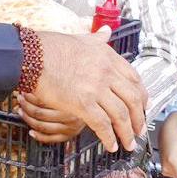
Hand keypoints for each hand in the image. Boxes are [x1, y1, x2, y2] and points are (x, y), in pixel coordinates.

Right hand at [27, 27, 145, 151]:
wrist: (32, 56)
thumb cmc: (52, 47)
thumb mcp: (82, 38)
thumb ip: (98, 38)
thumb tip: (106, 31)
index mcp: (109, 57)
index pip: (135, 79)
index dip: (142, 96)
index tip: (143, 107)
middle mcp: (107, 73)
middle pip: (133, 99)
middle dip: (139, 118)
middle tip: (139, 130)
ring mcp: (96, 88)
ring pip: (121, 115)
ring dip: (127, 133)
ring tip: (128, 143)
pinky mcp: (83, 103)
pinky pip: (102, 124)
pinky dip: (109, 138)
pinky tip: (111, 145)